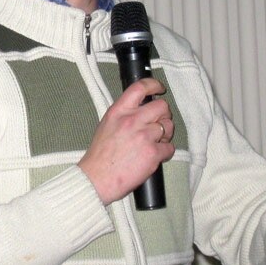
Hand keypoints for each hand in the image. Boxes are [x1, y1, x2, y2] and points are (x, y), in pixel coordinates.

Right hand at [79, 78, 174, 204]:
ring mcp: (144, 136)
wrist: (96, 179)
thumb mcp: (106, 125)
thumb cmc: (100, 157)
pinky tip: (155, 155)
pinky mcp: (152, 153)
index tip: (160, 89)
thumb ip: (123, 115)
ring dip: (165, 134)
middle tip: (159, 123)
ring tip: (155, 142)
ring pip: (168, 126)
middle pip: (161, 106)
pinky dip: (165, 152)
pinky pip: (169, 147)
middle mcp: (132, 120)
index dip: (154, 85)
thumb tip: (141, 109)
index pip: (140, 87)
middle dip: (164, 114)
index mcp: (118, 111)